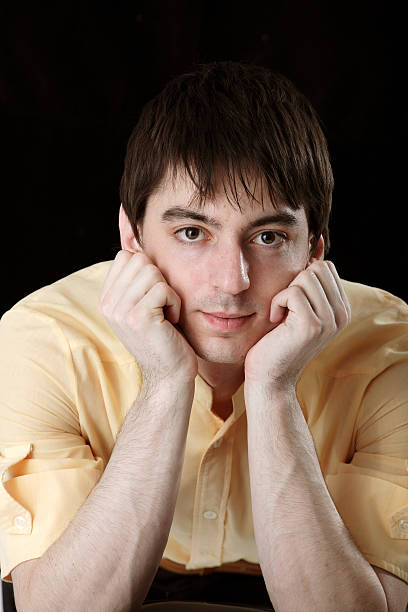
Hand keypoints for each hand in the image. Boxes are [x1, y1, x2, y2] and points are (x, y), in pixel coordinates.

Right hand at [99, 250, 197, 386]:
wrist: (169, 375)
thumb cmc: (165, 337)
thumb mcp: (145, 305)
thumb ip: (137, 280)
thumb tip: (138, 243)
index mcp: (107, 299)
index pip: (125, 256)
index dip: (148, 270)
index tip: (153, 297)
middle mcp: (108, 304)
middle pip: (140, 260)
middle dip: (159, 279)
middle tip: (162, 307)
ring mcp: (120, 311)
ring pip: (152, 272)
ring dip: (169, 292)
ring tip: (166, 314)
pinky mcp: (138, 318)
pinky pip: (164, 289)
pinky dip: (175, 303)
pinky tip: (171, 321)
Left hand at [244, 259, 350, 389]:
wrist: (269, 377)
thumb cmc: (276, 340)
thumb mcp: (298, 307)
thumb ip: (310, 282)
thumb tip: (318, 244)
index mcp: (342, 309)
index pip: (325, 267)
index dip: (301, 278)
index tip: (292, 303)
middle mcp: (341, 315)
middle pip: (317, 267)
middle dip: (294, 283)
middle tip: (286, 309)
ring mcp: (329, 321)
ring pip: (305, 276)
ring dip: (285, 293)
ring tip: (282, 315)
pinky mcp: (311, 325)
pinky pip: (292, 291)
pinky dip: (277, 302)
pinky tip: (276, 321)